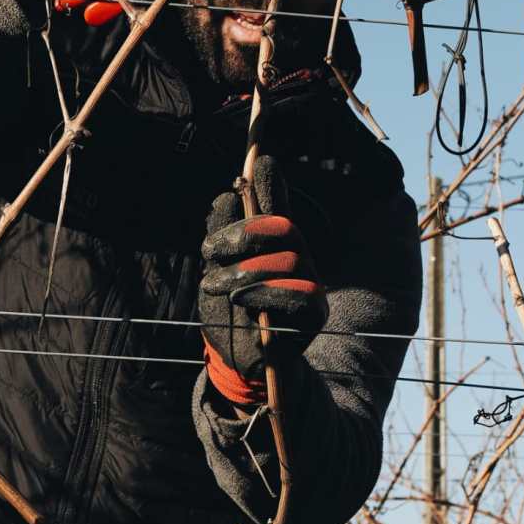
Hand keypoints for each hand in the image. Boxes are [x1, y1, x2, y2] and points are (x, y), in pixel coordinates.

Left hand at [199, 155, 326, 402]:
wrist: (236, 361)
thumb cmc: (226, 312)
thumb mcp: (213, 271)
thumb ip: (220, 236)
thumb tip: (227, 196)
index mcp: (271, 243)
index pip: (277, 204)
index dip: (272, 182)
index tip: (262, 162)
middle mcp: (296, 256)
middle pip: (284, 227)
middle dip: (244, 233)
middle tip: (209, 250)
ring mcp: (309, 282)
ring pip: (288, 259)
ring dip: (244, 271)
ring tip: (214, 286)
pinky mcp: (315, 313)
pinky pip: (301, 292)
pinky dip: (266, 292)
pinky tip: (241, 299)